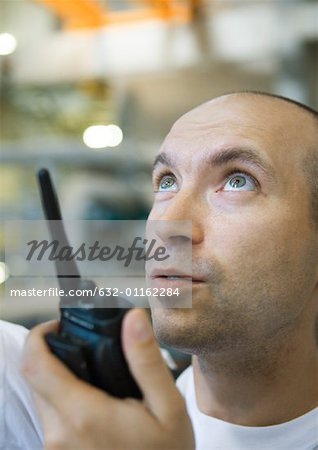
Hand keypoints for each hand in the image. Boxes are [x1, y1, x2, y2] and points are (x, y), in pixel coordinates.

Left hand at [22, 309, 194, 449]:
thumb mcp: (168, 405)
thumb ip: (146, 360)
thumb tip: (133, 319)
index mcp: (83, 415)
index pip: (35, 365)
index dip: (38, 337)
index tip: (58, 325)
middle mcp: (59, 433)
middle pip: (35, 378)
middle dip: (52, 353)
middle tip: (86, 343)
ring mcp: (56, 446)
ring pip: (40, 396)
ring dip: (57, 375)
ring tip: (94, 369)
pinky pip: (49, 414)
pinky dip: (63, 396)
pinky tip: (94, 395)